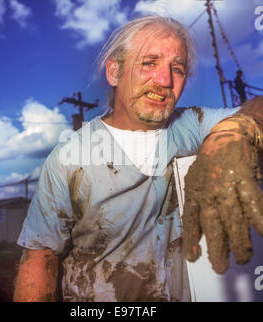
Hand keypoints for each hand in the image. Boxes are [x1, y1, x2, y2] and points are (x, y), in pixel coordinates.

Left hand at [182, 132, 262, 273]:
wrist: (223, 139)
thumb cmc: (207, 165)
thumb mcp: (193, 184)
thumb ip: (195, 207)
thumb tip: (196, 233)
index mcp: (194, 194)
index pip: (190, 222)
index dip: (191, 241)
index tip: (193, 258)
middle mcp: (208, 194)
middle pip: (213, 227)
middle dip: (217, 249)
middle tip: (221, 268)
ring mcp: (226, 188)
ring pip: (233, 220)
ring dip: (239, 242)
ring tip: (243, 258)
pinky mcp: (244, 181)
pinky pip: (253, 205)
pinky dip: (260, 220)